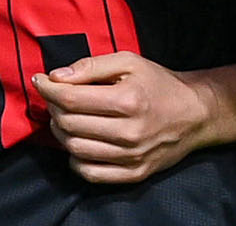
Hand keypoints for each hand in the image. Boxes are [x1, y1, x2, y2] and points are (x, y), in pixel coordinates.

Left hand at [31, 52, 216, 183]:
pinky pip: (90, 173)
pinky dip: (76, 159)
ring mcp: (131, 157)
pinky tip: (79, 142)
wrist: (194, 114)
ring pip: (75, 149)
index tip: (40, 81)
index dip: (48, 89)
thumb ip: (91, 66)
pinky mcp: (134, 173)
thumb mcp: (129, 62)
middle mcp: (129, 132)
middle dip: (53, 107)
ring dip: (61, 133)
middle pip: (68, 124)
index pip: (70, 99)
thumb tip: (56, 77)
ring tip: (65, 117)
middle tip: (55, 97)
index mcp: (127, 100)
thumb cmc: (159, 84)